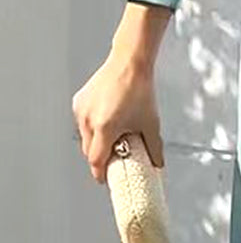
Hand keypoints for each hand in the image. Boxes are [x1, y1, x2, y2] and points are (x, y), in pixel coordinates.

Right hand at [71, 51, 164, 184]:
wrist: (129, 63)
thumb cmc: (139, 89)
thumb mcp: (150, 123)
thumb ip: (154, 147)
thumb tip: (158, 163)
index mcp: (105, 127)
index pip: (96, 160)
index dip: (100, 173)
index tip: (104, 179)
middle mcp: (89, 119)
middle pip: (89, 151)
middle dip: (99, 158)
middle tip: (113, 158)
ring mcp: (82, 109)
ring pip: (84, 136)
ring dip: (95, 142)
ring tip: (112, 137)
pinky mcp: (79, 101)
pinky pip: (82, 122)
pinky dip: (91, 127)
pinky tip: (106, 121)